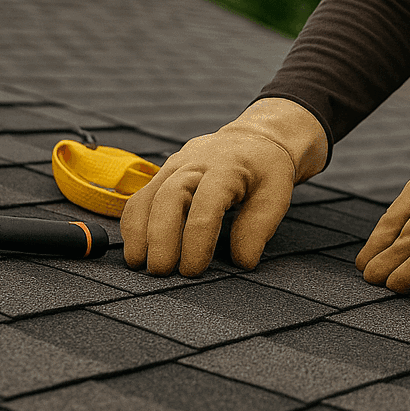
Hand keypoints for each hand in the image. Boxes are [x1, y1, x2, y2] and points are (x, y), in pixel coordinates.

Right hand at [121, 98, 326, 274]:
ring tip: (138, 264)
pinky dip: (133, 224)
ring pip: (147, 196)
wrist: (251, 139)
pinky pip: (139, 198)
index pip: (206, 205)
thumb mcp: (276, 193)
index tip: (193, 270)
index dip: (196, 241)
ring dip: (138, 232)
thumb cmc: (265, 170)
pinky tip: (136, 248)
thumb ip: (259, 226)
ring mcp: (174, 166)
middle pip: (169, 197)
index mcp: (227, 167)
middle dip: (161, 237)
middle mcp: (195, 163)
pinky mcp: (162, 173)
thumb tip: (243, 261)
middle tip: (162, 271)